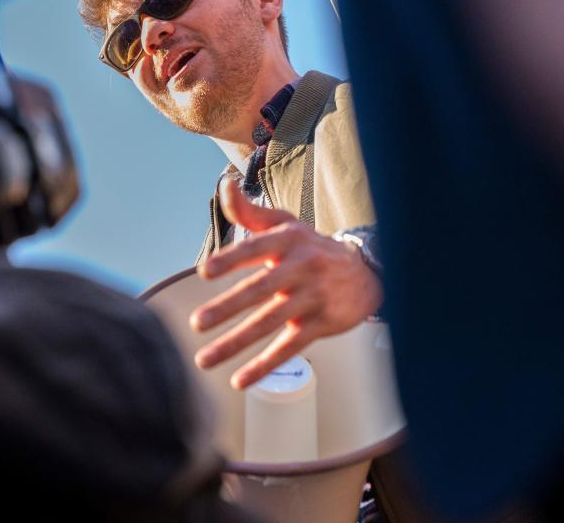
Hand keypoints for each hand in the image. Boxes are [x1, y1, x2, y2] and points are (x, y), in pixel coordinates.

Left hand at [191, 178, 381, 389]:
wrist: (366, 273)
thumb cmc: (311, 247)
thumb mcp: (285, 225)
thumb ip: (250, 212)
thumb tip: (224, 185)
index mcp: (288, 241)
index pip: (257, 248)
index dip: (232, 260)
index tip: (205, 272)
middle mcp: (301, 268)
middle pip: (261, 290)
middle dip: (228, 307)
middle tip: (197, 322)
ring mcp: (312, 298)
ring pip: (270, 323)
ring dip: (235, 342)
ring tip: (204, 359)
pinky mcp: (320, 324)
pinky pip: (289, 347)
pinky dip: (264, 365)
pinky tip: (240, 379)